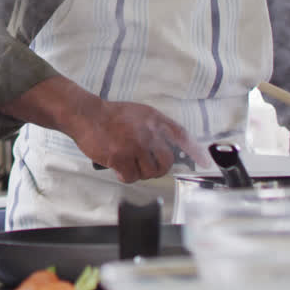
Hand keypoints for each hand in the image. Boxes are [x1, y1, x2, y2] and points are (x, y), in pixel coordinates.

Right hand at [72, 100, 206, 182]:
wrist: (85, 114)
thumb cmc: (109, 116)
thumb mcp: (138, 113)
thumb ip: (153, 127)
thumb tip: (164, 149)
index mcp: (154, 119)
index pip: (182, 136)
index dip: (195, 151)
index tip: (204, 162)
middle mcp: (149, 132)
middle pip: (167, 161)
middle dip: (157, 169)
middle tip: (144, 166)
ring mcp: (136, 145)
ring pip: (149, 172)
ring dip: (138, 172)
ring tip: (126, 163)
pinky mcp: (122, 157)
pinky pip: (131, 177)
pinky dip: (124, 176)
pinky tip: (117, 167)